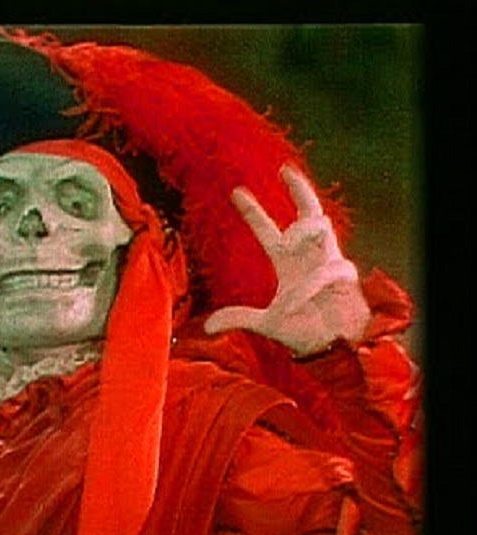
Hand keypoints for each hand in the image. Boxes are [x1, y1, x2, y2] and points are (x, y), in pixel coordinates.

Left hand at [204, 165, 369, 355]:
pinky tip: (298, 299)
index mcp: (285, 261)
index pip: (265, 229)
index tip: (236, 191)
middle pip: (306, 211)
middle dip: (299, 188)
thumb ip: (239, 318)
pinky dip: (309, 285)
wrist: (331, 348)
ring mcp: (328, 259)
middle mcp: (306, 255)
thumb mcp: (265, 324)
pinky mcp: (345, 272)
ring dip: (301, 232)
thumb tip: (206, 327)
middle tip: (284, 169)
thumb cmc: (303, 332)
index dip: (251, 211)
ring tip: (288, 243)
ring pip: (318, 224)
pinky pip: (325, 269)